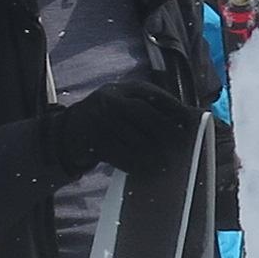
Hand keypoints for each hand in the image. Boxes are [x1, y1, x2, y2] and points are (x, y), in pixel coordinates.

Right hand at [43, 76, 199, 175]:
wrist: (71, 130)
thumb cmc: (110, 118)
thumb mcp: (126, 104)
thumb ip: (150, 108)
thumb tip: (185, 122)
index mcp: (124, 88)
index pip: (152, 93)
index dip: (172, 107)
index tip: (188, 120)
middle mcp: (110, 99)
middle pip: (142, 112)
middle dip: (164, 128)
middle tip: (179, 143)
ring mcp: (99, 119)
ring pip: (131, 136)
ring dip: (152, 152)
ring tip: (165, 163)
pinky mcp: (93, 141)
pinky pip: (119, 154)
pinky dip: (135, 164)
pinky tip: (147, 169)